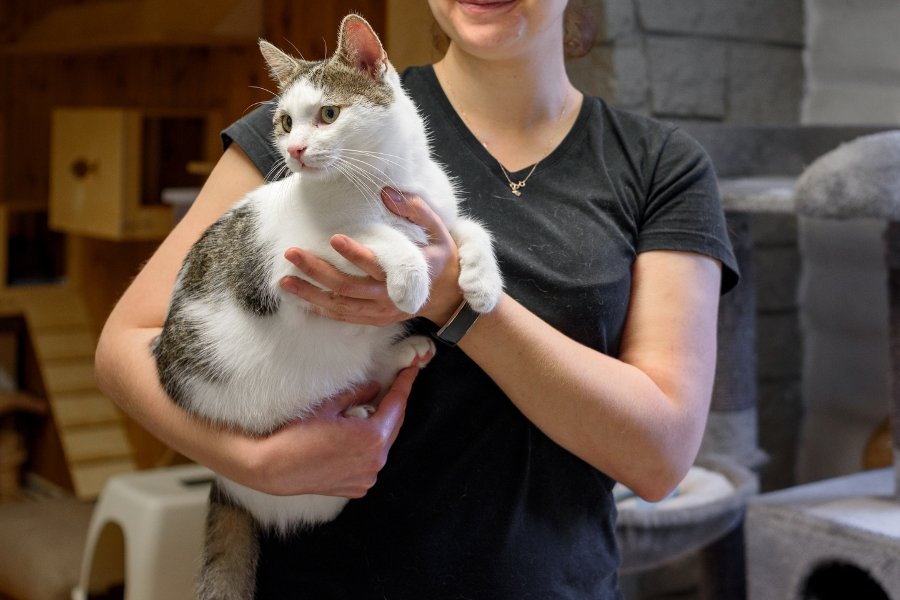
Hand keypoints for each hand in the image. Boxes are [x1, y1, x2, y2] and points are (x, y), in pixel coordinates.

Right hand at [235, 366, 418, 497]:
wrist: (272, 467)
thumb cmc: (297, 434)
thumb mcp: (329, 406)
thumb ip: (357, 394)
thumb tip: (374, 388)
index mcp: (373, 438)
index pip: (397, 404)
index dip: (404, 384)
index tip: (412, 370)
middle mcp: (376, 461)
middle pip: (394, 425)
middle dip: (394, 405)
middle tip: (394, 385)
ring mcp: (368, 477)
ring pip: (383, 445)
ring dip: (380, 428)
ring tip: (367, 411)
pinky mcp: (357, 488)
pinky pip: (371, 462)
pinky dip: (368, 448)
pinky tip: (353, 438)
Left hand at [280, 188, 462, 326]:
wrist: (448, 295)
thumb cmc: (440, 256)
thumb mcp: (438, 231)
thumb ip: (416, 210)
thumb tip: (386, 192)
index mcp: (407, 274)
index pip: (376, 265)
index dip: (355, 254)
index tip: (333, 238)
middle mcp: (389, 298)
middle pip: (347, 287)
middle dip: (317, 271)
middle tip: (292, 253)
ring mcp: (380, 312)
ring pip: (340, 306)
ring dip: (310, 294)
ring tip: (284, 281)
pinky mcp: (373, 320)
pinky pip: (342, 318)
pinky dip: (320, 310)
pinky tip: (299, 298)